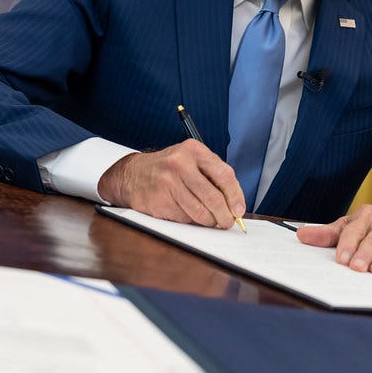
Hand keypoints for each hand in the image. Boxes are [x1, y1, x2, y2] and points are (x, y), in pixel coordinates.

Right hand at [98, 139, 245, 228]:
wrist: (133, 174)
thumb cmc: (169, 169)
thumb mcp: (191, 160)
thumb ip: (212, 175)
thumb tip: (234, 204)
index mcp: (194, 150)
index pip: (224, 175)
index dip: (235, 196)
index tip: (238, 210)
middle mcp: (180, 164)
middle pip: (213, 197)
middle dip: (224, 215)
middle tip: (227, 222)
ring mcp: (167, 182)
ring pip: (200, 212)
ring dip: (209, 222)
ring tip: (210, 221)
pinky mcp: (158, 200)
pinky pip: (184, 218)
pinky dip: (191, 221)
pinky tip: (187, 214)